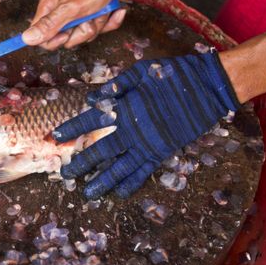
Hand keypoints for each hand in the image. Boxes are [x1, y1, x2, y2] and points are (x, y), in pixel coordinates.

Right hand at [22, 0, 152, 49]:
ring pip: (84, 35)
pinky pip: (99, 29)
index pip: (42, 36)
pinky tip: (111, 10)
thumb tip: (27, 38)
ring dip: (97, 24)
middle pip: (66, 39)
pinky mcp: (93, 15)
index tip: (66, 34)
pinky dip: (109, 21)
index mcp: (50, 8)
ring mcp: (78, 14)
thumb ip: (49, 25)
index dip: (54, 40)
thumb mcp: (71, 7)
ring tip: (99, 9)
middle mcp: (62, 12)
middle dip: (81, 32)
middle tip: (86, 18)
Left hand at [53, 51, 240, 198]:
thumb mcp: (142, 71)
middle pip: (101, 151)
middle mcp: (133, 130)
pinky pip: (144, 172)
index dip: (72, 128)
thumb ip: (115, 86)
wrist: (210, 86)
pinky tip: (119, 193)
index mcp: (124, 107)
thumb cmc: (174, 74)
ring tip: (88, 193)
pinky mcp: (163, 152)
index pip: (91, 120)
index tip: (55, 136)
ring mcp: (148, 144)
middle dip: (82, 163)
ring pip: (120, 168)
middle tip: (66, 175)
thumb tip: (91, 98)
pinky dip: (131, 183)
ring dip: (103, 181)